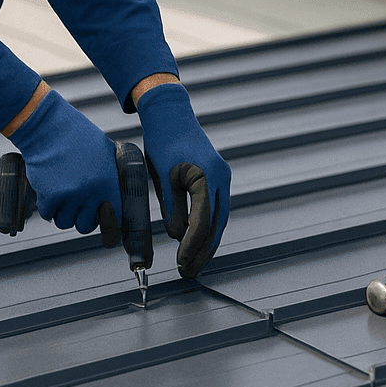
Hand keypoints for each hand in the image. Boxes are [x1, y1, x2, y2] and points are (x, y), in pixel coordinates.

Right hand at [7, 89, 120, 234]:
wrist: (48, 126)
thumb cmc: (75, 135)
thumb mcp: (105, 151)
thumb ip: (112, 174)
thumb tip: (117, 193)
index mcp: (109, 182)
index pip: (115, 218)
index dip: (105, 219)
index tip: (98, 215)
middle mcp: (92, 192)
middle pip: (86, 226)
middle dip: (79, 217)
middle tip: (74, 203)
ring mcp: (70, 196)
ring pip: (64, 222)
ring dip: (61, 212)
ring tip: (60, 193)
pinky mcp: (49, 196)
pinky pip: (47, 214)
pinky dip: (46, 206)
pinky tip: (48, 190)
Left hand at [135, 83, 230, 278]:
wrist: (170, 114)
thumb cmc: (162, 142)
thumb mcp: (162, 176)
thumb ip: (172, 208)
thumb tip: (177, 236)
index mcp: (206, 177)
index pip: (202, 222)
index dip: (192, 246)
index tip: (182, 263)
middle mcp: (221, 178)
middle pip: (217, 224)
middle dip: (204, 251)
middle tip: (190, 272)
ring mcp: (222, 176)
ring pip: (220, 218)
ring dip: (208, 242)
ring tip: (195, 262)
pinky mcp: (218, 176)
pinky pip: (218, 208)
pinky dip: (209, 226)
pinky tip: (198, 240)